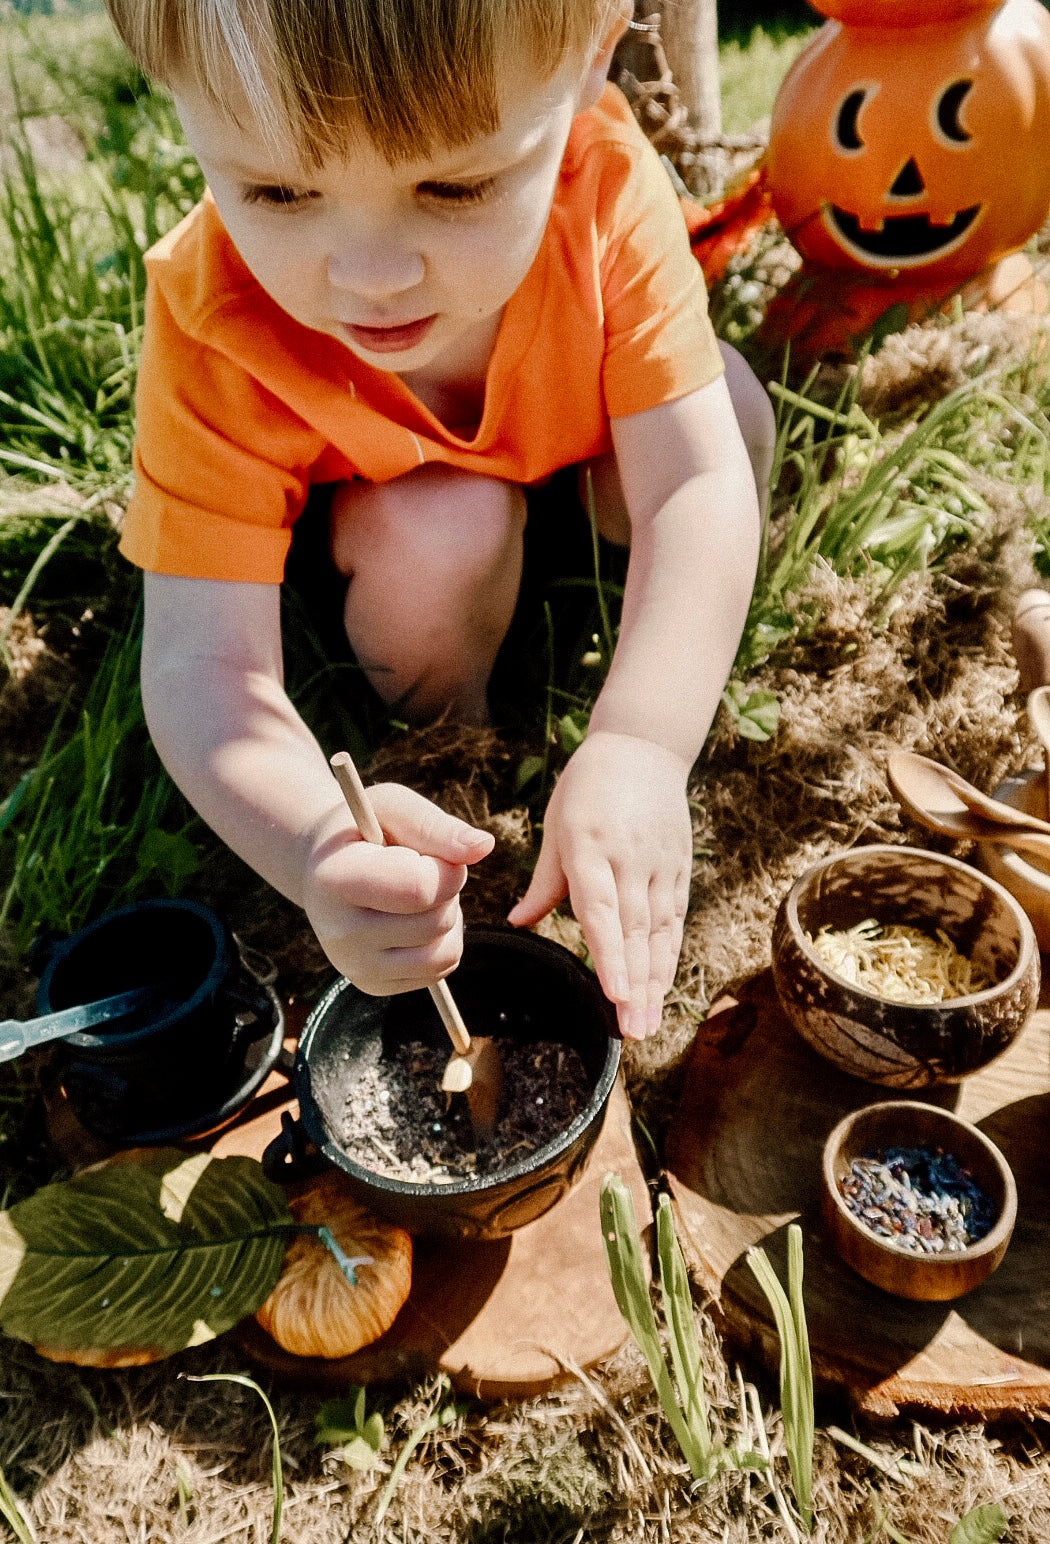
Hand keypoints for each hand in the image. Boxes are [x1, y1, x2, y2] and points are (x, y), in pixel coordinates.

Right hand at [302, 782, 493, 994]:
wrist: (324, 864)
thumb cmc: (364, 829)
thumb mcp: (392, 808)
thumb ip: (435, 825)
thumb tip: (483, 846)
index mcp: (335, 881)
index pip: (420, 889)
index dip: (447, 867)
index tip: (434, 852)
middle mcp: (338, 933)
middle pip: (436, 922)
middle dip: (446, 890)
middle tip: (417, 869)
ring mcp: (353, 966)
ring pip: (444, 954)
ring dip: (447, 918)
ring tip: (416, 894)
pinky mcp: (371, 985)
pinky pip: (439, 971)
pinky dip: (440, 941)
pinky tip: (412, 918)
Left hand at [507, 732, 690, 1038]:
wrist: (643, 748)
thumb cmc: (587, 787)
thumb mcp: (557, 825)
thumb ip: (544, 880)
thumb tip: (518, 921)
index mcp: (590, 845)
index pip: (601, 908)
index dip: (609, 953)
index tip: (613, 993)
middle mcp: (629, 859)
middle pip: (634, 931)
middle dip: (633, 986)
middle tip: (630, 1032)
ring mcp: (659, 864)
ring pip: (658, 932)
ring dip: (653, 982)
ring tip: (646, 1025)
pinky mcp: (679, 868)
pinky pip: (673, 921)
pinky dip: (668, 958)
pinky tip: (661, 990)